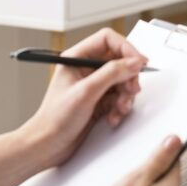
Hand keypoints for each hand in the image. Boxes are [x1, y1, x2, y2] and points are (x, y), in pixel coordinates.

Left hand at [22, 28, 147, 170]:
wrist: (47, 146)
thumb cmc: (55, 119)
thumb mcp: (86, 92)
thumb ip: (112, 74)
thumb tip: (134, 62)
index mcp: (76, 57)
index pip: (108, 40)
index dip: (126, 48)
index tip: (139, 63)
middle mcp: (85, 68)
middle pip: (119, 60)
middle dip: (128, 76)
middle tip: (132, 90)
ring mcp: (93, 84)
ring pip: (122, 80)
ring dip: (126, 95)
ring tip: (120, 109)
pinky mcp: (99, 100)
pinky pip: (119, 96)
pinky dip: (120, 107)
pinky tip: (113, 117)